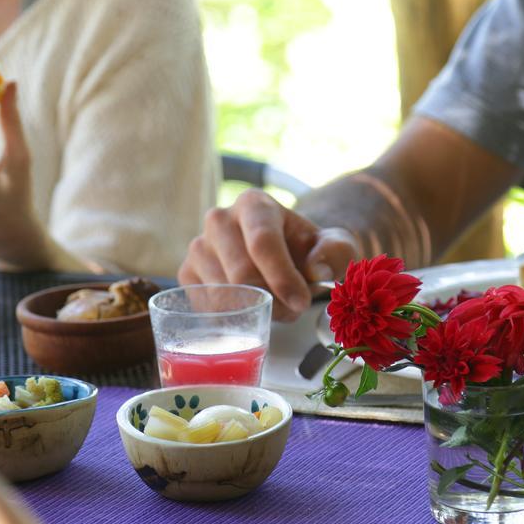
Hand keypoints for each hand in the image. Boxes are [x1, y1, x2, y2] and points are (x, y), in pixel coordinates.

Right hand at [179, 189, 360, 320]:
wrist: (284, 256)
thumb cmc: (310, 251)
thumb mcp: (336, 247)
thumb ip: (336, 252)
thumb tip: (315, 268)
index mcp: (254, 204)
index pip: (262, 241)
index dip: (282, 276)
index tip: (302, 302)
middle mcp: (219, 219)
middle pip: (240, 273)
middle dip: (272, 301)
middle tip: (292, 311)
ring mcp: (198, 247)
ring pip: (222, 295)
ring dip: (254, 313)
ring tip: (276, 309)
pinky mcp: (187, 274)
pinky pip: (207, 307)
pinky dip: (233, 319)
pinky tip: (251, 310)